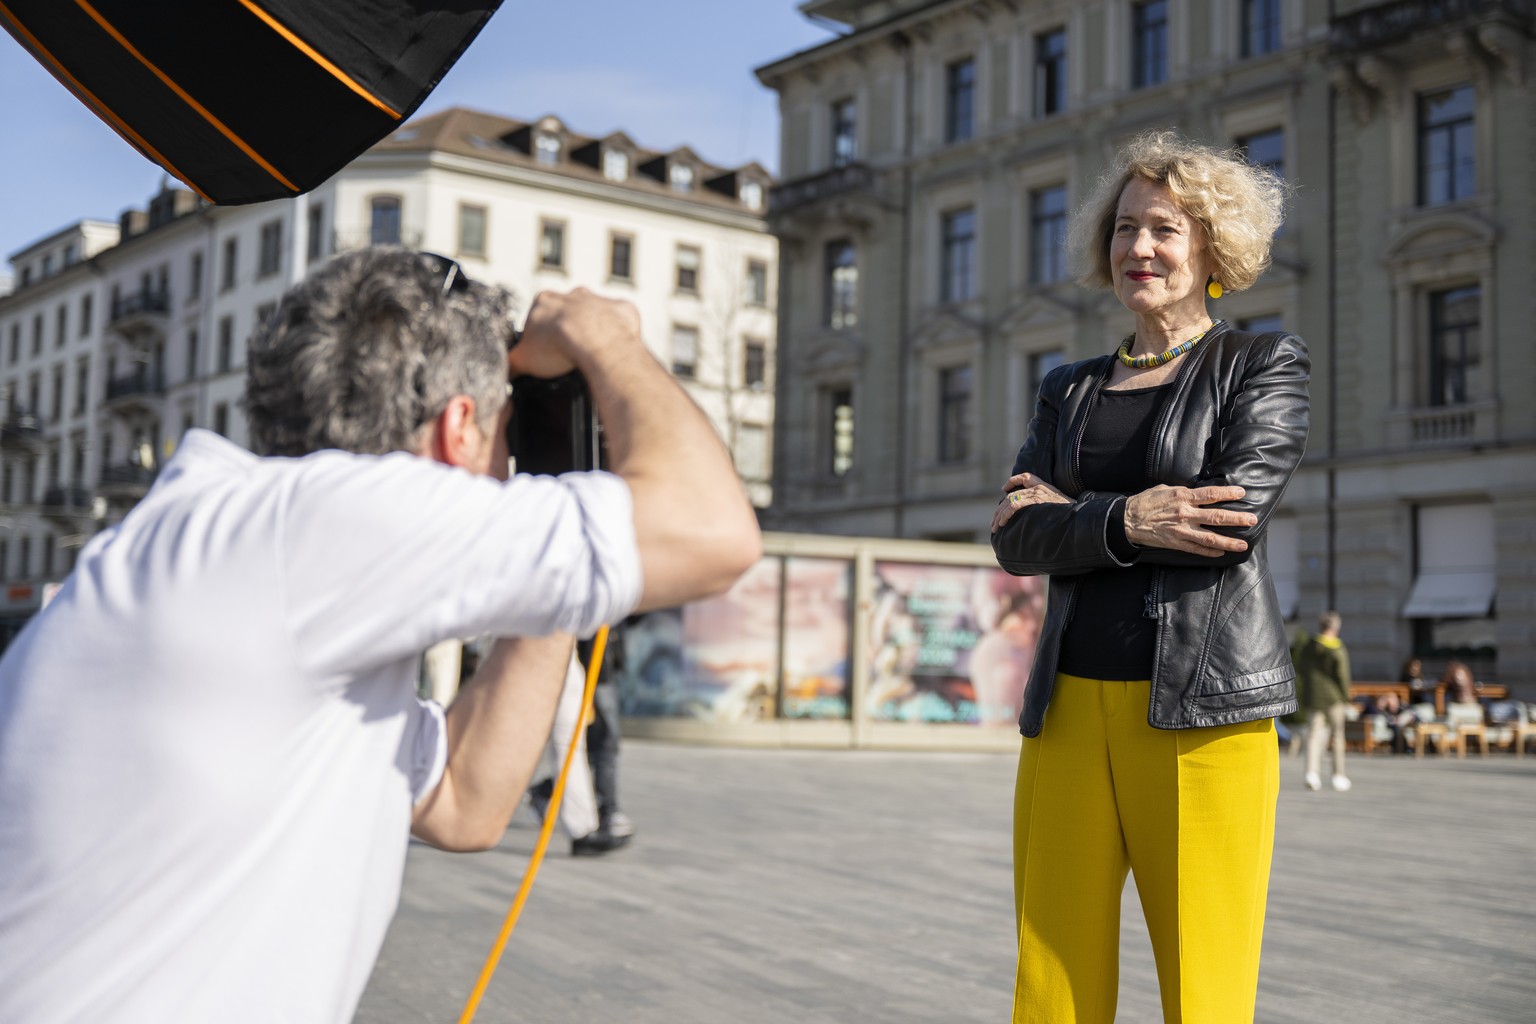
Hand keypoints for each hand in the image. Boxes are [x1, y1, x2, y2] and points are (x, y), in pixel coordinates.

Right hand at [508, 287, 642, 378]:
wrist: (596, 342)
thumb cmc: (558, 346)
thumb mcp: (523, 359)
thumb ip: (511, 363)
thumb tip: (505, 372)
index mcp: (544, 301)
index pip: (538, 317)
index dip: (541, 337)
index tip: (546, 353)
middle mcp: (572, 294)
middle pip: (567, 313)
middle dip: (568, 331)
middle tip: (569, 355)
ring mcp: (599, 300)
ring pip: (596, 314)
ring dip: (594, 331)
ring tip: (592, 354)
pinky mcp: (623, 310)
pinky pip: (621, 320)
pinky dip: (619, 334)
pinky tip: (614, 350)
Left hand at [991, 472, 1069, 533]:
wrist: (1081, 515)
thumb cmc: (1070, 514)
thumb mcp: (1058, 505)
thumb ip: (1046, 504)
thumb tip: (1033, 516)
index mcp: (1044, 486)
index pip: (1025, 477)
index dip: (1012, 481)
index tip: (1004, 490)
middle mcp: (1039, 487)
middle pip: (1012, 495)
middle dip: (1000, 510)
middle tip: (994, 523)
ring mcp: (1038, 493)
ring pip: (1010, 501)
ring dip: (1000, 515)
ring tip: (996, 527)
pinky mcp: (1037, 500)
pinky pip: (1016, 505)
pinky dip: (1006, 514)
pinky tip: (1003, 522)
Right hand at [1123, 484, 1256, 556]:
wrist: (1127, 520)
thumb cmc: (1146, 502)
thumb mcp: (1165, 489)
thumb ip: (1183, 492)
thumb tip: (1198, 493)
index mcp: (1182, 496)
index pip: (1211, 494)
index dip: (1228, 493)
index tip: (1242, 493)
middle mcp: (1185, 513)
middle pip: (1217, 516)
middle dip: (1237, 518)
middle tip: (1252, 519)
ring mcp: (1181, 530)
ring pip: (1210, 537)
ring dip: (1229, 541)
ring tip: (1243, 544)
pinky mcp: (1176, 543)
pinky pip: (1197, 549)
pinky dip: (1210, 551)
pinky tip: (1221, 552)